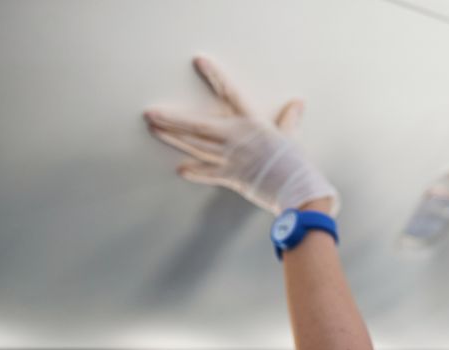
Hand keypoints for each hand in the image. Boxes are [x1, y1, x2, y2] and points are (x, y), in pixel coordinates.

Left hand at [143, 55, 339, 216]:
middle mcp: (236, 138)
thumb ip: (289, 120)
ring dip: (173, 139)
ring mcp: (230, 158)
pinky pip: (208, 174)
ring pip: (195, 146)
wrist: (297, 188)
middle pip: (198, 125)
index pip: (231, 93)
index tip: (199, 62)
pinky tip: (180, 169)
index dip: (215, 77)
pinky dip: (194, 172)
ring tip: (155, 130)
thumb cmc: (296, 162)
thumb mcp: (291, 137)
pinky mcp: (231, 177)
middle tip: (151, 113)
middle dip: (172, 119)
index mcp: (252, 123)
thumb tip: (297, 104)